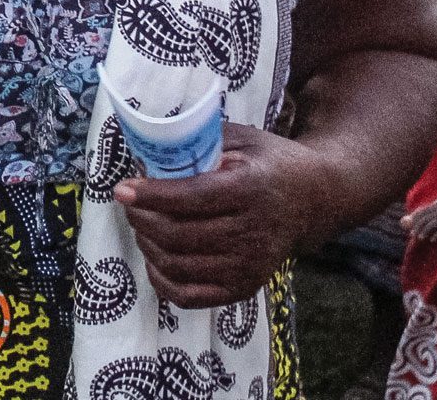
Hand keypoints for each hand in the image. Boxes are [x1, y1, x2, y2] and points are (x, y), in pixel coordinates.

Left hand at [114, 124, 322, 308]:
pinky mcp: (244, 287)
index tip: (123, 189)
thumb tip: (150, 145)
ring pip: (178, 265)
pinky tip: (154, 258)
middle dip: (142, 219)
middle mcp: (252, 232)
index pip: (190, 199)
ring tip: (142, 225)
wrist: (314, 201)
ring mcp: (249, 265)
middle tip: (130, 204)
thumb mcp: (242, 140)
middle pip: (178, 235)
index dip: (151, 196)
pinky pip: (189, 296)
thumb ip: (201, 141)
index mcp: (249, 189)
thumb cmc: (269, 164)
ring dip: (148, 245)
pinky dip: (162, 280)